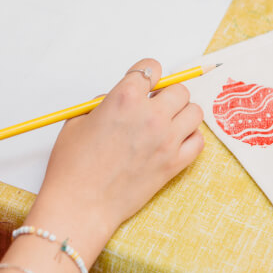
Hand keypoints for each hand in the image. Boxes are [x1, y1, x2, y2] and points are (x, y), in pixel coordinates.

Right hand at [25, 58, 204, 264]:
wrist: (81, 205)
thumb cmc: (73, 167)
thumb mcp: (77, 122)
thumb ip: (102, 104)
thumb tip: (115, 100)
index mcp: (124, 98)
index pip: (151, 68)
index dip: (148, 73)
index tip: (146, 82)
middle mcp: (150, 115)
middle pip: (179, 90)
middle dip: (167, 94)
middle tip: (155, 106)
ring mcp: (166, 140)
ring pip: (194, 112)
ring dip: (182, 114)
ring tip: (167, 124)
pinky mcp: (174, 164)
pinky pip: (199, 141)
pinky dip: (190, 138)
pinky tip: (175, 142)